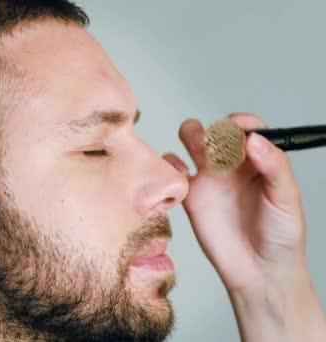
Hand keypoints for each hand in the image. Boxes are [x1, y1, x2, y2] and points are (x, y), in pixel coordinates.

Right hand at [164, 113, 324, 340]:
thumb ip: (274, 166)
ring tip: (199, 152)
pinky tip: (182, 175)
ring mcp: (210, 179)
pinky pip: (174, 170)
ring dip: (191, 136)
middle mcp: (233, 166)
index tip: (238, 131)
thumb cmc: (281, 237)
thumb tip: (254, 140)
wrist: (259, 272)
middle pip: (215, 129)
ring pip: (192, 140)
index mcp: (258, 161)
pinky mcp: (191, 196)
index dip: (240, 123)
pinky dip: (170, 164)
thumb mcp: (287, 198)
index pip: (246, 128)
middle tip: (217, 148)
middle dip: (212, 129)